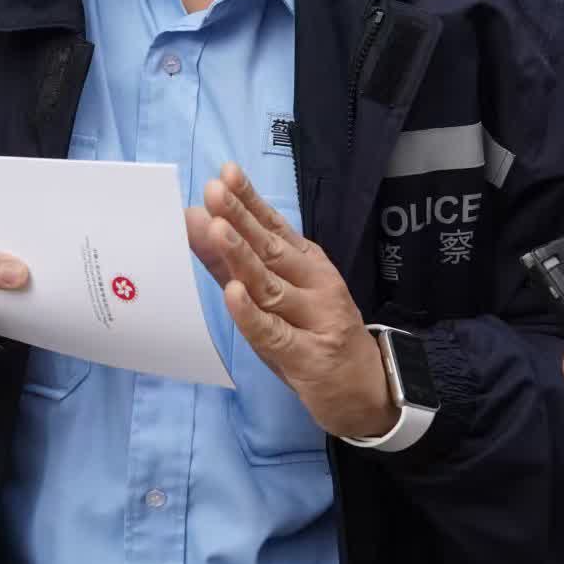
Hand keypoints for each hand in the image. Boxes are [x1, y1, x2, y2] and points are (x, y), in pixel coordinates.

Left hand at [187, 163, 394, 439]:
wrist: (365, 390)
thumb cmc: (314, 335)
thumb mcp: (276, 295)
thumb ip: (235, 262)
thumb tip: (197, 222)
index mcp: (309, 263)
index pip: (275, 227)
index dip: (250, 200)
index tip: (226, 173)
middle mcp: (315, 285)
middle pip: (271, 249)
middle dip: (241, 219)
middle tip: (214, 191)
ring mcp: (314, 320)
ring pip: (271, 286)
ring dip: (243, 257)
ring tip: (218, 229)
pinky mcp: (306, 357)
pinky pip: (274, 333)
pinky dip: (252, 315)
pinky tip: (233, 295)